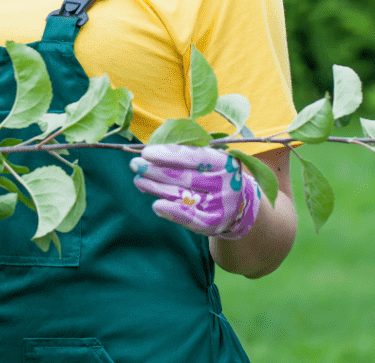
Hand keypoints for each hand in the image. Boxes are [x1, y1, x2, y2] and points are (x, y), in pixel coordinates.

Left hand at [130, 144, 260, 239]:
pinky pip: (190, 218)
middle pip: (185, 177)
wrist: (240, 203)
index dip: (168, 154)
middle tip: (135, 164)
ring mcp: (221, 205)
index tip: (146, 152)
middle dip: (156, 170)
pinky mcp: (214, 223)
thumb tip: (149, 152)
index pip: (193, 156)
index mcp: (225, 162)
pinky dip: (172, 211)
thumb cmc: (215, 174)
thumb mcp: (210, 160)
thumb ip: (185, 155)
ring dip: (156, 188)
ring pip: (183, 195)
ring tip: (138, 180)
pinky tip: (156, 205)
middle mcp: (227, 184)